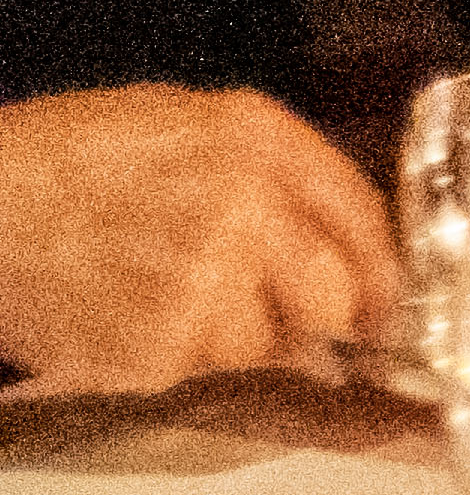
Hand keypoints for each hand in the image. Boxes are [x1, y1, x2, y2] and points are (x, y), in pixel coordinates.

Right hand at [0, 86, 394, 389]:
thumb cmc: (59, 161)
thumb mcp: (174, 123)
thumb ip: (264, 172)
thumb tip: (333, 242)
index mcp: (254, 138)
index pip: (361, 215)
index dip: (381, 269)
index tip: (384, 301)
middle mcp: (244, 207)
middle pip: (334, 296)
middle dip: (317, 316)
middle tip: (278, 316)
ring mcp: (203, 283)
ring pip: (263, 345)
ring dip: (228, 336)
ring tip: (154, 297)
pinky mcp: (158, 350)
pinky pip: (199, 372)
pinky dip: (168, 357)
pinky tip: (120, 318)